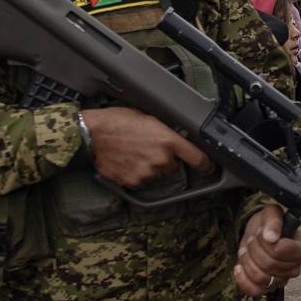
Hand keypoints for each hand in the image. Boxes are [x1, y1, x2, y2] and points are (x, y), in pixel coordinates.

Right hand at [80, 106, 211, 187]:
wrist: (92, 134)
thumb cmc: (118, 121)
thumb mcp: (149, 118)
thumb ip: (166, 132)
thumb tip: (177, 138)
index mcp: (168, 140)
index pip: (198, 158)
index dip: (206, 164)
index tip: (209, 166)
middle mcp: (161, 159)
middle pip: (173, 166)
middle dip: (165, 159)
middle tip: (148, 147)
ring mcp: (147, 173)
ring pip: (157, 174)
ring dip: (150, 166)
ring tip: (133, 152)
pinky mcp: (133, 182)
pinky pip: (141, 180)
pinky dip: (136, 173)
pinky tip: (126, 161)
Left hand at [234, 204, 300, 296]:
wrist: (257, 235)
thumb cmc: (267, 225)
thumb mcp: (271, 213)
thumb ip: (273, 221)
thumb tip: (271, 237)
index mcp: (300, 249)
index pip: (286, 253)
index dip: (269, 244)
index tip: (263, 234)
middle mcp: (294, 268)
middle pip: (270, 265)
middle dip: (255, 249)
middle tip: (253, 239)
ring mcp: (281, 280)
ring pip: (261, 278)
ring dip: (248, 261)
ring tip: (247, 250)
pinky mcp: (267, 288)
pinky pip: (254, 291)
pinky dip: (242, 279)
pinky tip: (239, 266)